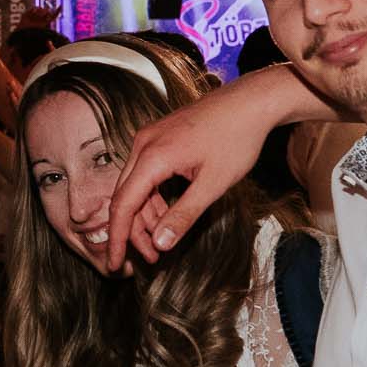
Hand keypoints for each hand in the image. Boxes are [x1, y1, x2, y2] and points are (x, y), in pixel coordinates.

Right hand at [101, 69, 307, 269]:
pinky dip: (152, 198)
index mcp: (152, 157)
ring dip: (144, 216)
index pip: (123, 205)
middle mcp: (143, 145)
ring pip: (134, 186)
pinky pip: (145, 173)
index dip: (118, 238)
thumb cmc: (236, 139)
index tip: (115, 264)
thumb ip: (184, 215)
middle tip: (149, 260)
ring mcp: (149, 138)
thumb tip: (160, 244)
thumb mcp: (212, 184)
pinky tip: (167, 214)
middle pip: (125, 197)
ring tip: (161, 242)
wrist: (251, 102)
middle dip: (133, 232)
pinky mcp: (159, 138)